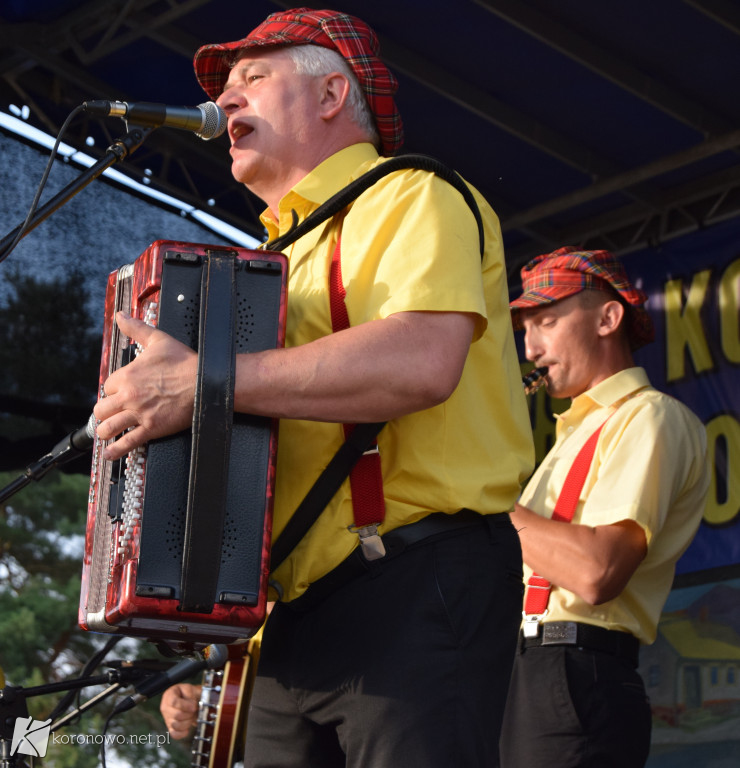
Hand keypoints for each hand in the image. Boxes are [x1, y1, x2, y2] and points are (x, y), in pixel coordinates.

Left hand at [93, 312, 197, 460]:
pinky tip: (110, 454)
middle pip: (102, 409)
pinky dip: (115, 451)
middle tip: (111, 414)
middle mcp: (128, 396)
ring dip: (105, 431)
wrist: (206, 382)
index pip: (106, 387)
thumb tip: (121, 316)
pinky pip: (127, 443)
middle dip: (106, 412)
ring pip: (108, 427)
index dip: (113, 391)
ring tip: (107, 433)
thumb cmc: (185, 362)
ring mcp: (139, 414)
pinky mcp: (151, 429)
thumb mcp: (158, 340)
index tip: (120, 393)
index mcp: (127, 376)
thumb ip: (136, 328)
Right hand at [160, 683, 200, 739]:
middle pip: (176, 715)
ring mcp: (166, 718)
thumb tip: (192, 706)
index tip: (194, 706)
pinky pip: (174, 734)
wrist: (192, 699)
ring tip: (192, 717)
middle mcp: (165, 707)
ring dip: (188, 722)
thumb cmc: (190, 694)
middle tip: (194, 711)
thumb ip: (190, 695)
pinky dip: (182, 733)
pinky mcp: (170, 728)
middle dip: (189, 714)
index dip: (185, 706)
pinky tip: (188, 728)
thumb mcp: (191, 689)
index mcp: (169, 695)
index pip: (174, 702)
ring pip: (176, 725)